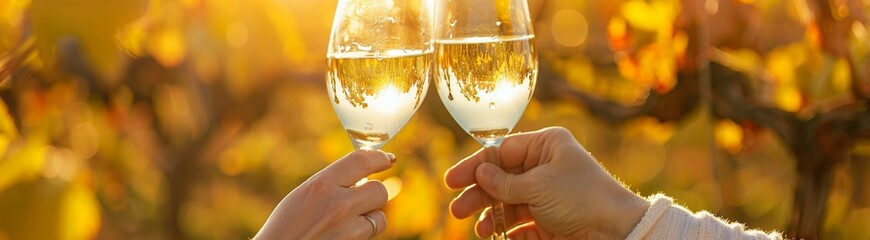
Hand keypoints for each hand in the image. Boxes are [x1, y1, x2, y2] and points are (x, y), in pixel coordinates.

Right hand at [255, 150, 395, 238]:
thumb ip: (331, 184)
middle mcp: (338, 206)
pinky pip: (371, 235)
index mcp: (321, 186)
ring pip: (380, 217)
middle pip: (379, 191)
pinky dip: (363, 234)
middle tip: (361, 200)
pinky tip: (344, 235)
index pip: (362, 161)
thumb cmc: (285, 229)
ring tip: (347, 223)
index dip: (379, 158)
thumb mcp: (303, 197)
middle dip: (373, 194)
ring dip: (370, 218)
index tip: (387, 159)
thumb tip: (361, 175)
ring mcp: (348, 230)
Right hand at [444, 127, 649, 238]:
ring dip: (491, 216)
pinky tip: (499, 237)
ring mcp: (548, 195)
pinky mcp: (552, 221)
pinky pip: (522, 225)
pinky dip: (509, 231)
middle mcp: (546, 167)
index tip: (452, 181)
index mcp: (546, 146)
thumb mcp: (537, 186)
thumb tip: (479, 174)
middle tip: (458, 210)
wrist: (615, 231)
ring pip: (509, 203)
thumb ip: (504, 182)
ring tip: (480, 230)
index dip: (475, 167)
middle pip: (501, 179)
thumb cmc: (581, 198)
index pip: (501, 152)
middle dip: (479, 195)